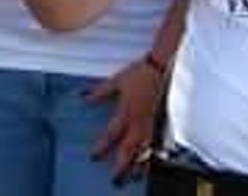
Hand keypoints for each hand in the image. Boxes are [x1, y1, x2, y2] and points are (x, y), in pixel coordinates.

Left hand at [86, 58, 166, 177]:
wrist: (163, 68)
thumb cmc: (140, 73)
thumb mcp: (116, 81)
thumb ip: (100, 92)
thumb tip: (84, 97)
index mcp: (126, 112)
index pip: (111, 134)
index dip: (102, 147)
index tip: (94, 157)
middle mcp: (139, 122)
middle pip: (129, 149)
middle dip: (121, 166)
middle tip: (114, 179)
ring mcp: (152, 125)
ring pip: (144, 151)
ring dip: (138, 166)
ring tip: (133, 178)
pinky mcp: (161, 124)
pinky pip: (156, 145)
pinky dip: (152, 156)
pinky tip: (150, 163)